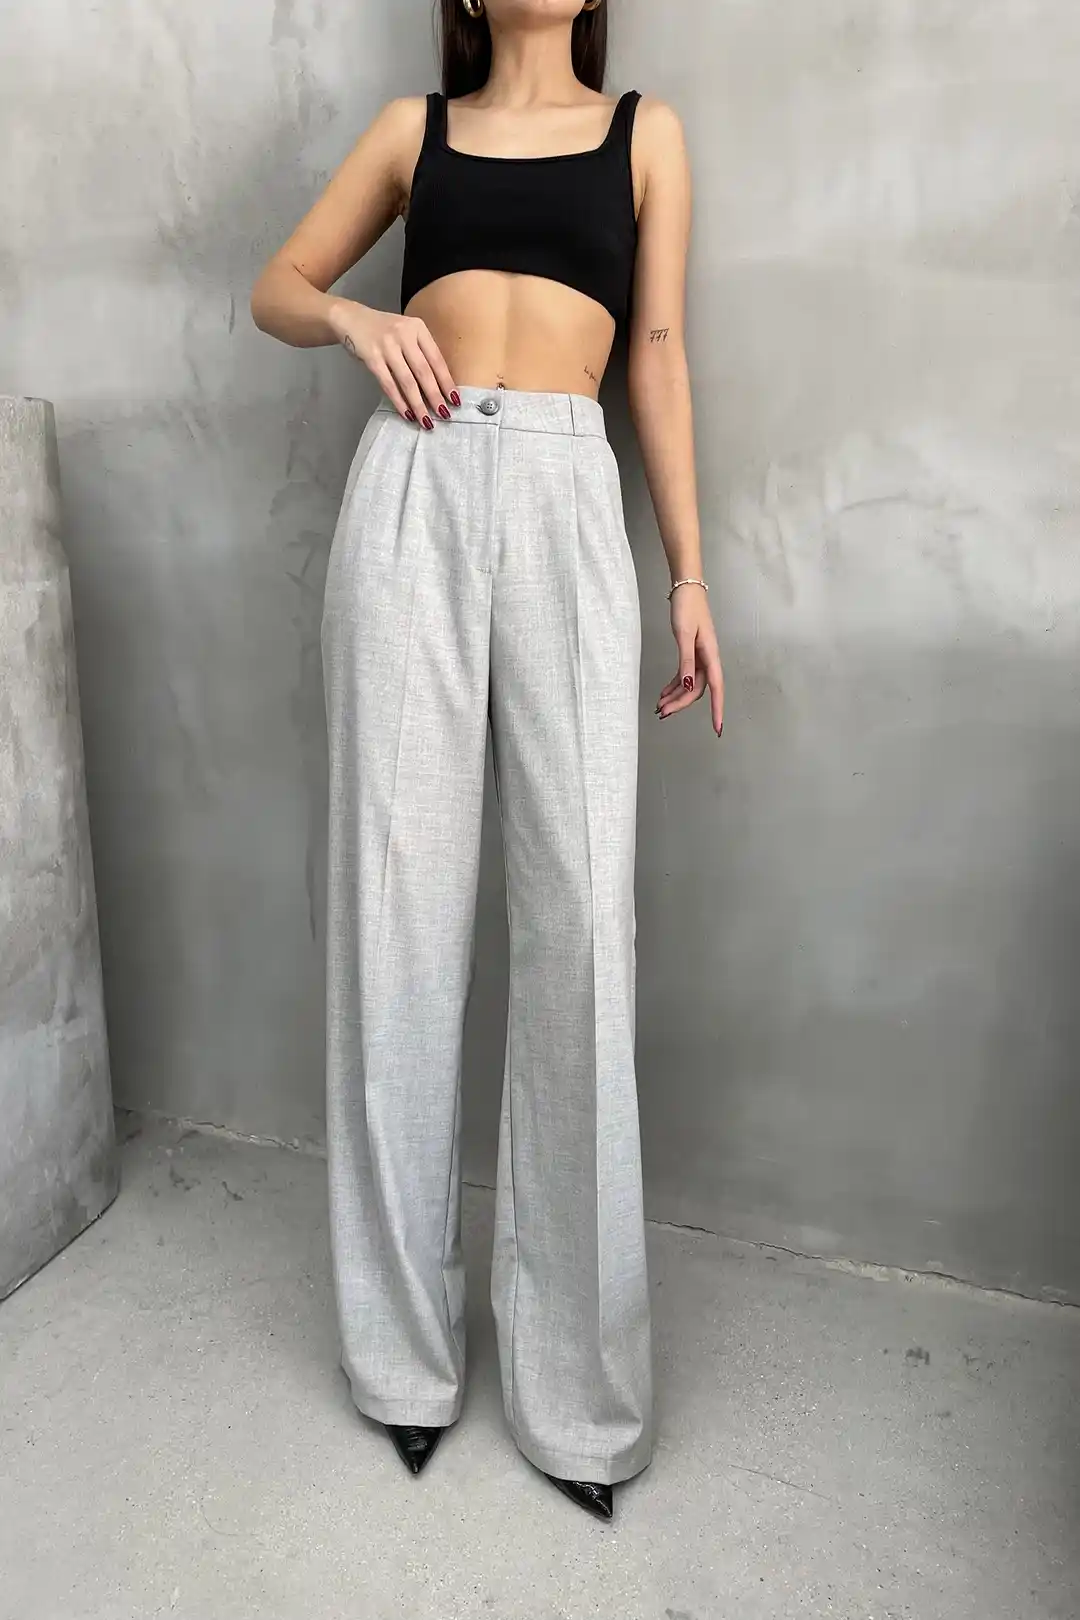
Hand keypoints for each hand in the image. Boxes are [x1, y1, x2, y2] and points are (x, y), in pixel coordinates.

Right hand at [328, 299, 458, 428]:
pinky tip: (407, 414)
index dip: (446, 381)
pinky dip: (399, 402)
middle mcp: (404, 334)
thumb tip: (439, 386)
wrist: (352, 318)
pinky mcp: (372, 357)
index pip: (436, 359)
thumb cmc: (383, 330)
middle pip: (424, 372)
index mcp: (417, 328)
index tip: (455, 400)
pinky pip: (388, 384)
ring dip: (418, 404)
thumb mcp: (406, 333)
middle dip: (435, 396)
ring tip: (426, 421)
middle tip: (445, 415)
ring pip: (407, 381)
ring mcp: (387, 346)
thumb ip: (421, 352)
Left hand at [656, 583, 724, 736]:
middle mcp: (708, 658)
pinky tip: (663, 693)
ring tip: (659, 707)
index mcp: (710, 655)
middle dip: (681, 704)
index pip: (716, 688)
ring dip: (675, 697)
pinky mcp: (691, 651)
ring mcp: (700, 656)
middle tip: (662, 713)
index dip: (717, 709)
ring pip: (689, 684)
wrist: (686, 587)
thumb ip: (686, 661)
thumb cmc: (687, 607)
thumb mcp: (684, 634)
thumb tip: (687, 686)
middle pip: (697, 689)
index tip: (717, 728)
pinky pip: (684, 675)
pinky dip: (674, 685)